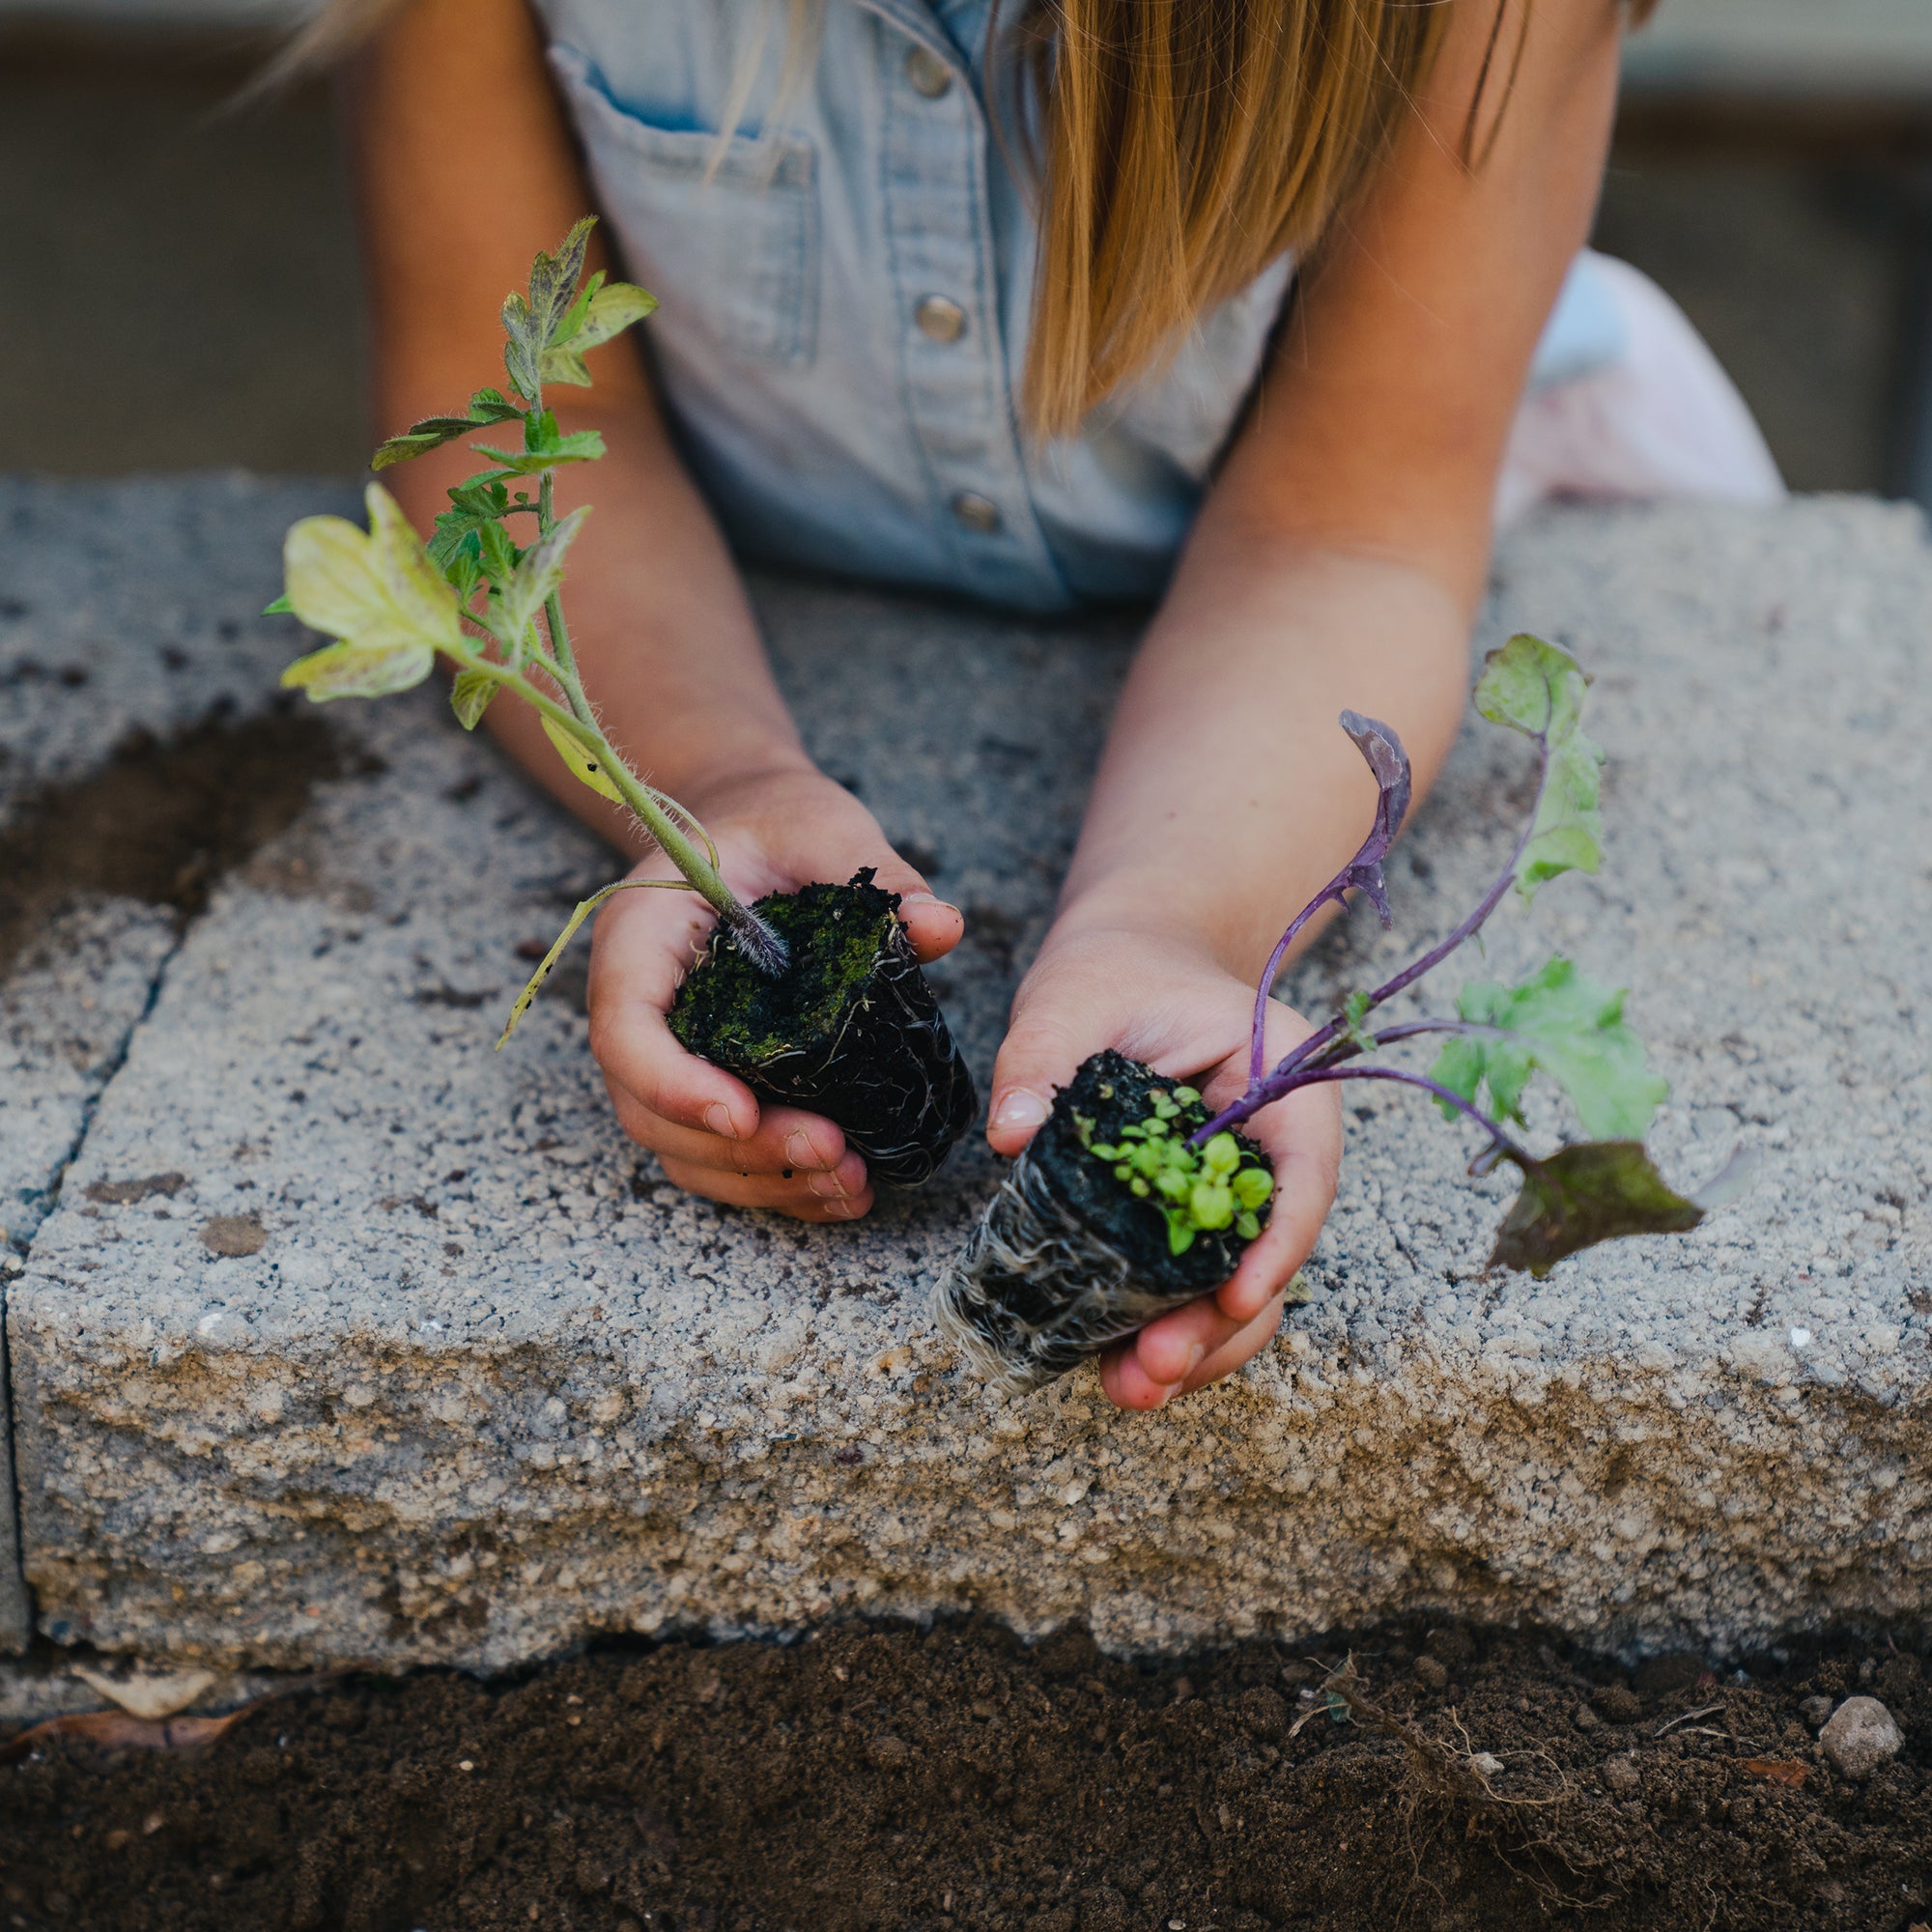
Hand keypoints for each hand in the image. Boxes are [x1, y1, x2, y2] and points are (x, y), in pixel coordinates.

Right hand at [586, 764, 962, 1219]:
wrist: (749, 826)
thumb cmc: (776, 822)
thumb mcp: (824, 826)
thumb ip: (878, 874)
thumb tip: (939, 928)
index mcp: (640, 935)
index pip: (626, 1028)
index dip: (673, 1083)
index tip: (743, 1113)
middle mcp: (636, 1004)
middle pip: (648, 1109)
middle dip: (738, 1149)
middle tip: (834, 1152)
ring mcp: (662, 1052)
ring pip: (678, 1148)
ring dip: (758, 1182)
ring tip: (849, 1185)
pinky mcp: (701, 1080)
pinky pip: (712, 1153)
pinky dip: (768, 1184)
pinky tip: (839, 1190)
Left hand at [986, 916, 1341, 1408]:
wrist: (1127, 964)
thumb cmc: (1113, 970)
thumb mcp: (1074, 994)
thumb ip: (1044, 1055)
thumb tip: (1010, 1134)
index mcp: (1282, 1076)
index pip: (1303, 1172)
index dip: (1277, 1245)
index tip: (1231, 1300)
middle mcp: (1278, 1144)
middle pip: (1270, 1251)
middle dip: (1219, 1324)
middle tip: (1153, 1369)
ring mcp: (1241, 1190)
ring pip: (1238, 1286)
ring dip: (1194, 1347)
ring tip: (1128, 1390)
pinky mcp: (1195, 1219)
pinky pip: (1192, 1283)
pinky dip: (1161, 1326)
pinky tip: (1114, 1368)